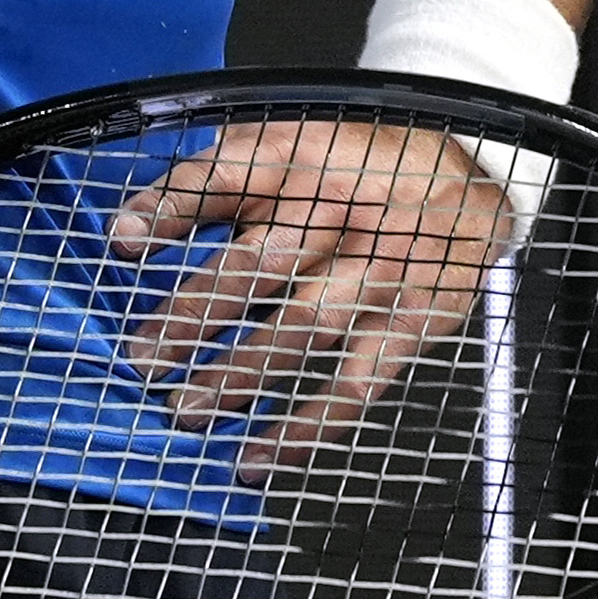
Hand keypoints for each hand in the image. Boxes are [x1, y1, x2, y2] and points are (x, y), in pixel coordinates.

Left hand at [109, 116, 513, 486]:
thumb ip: (223, 177)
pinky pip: (358, 380)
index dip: (172, 207)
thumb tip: (133, 227)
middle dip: (194, 313)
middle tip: (144, 357)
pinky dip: (309, 426)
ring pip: (304, 326)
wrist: (475, 173)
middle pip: (261, 262)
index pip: (231, 174)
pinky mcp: (413, 318)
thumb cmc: (366, 166)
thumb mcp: (298, 143)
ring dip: (240, 374)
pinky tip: (263, 455)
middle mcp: (345, 208)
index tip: (122, 243)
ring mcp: (383, 267)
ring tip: (187, 409)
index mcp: (307, 154)